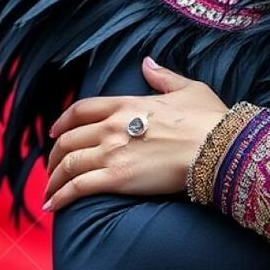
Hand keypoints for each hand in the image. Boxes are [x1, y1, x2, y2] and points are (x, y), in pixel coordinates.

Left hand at [43, 57, 228, 211]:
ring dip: (54, 179)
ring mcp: (112, 152)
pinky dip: (60, 197)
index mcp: (126, 104)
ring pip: (68, 164)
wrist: (219, 148)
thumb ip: (163, 77)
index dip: (63, 121)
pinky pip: (77, 187)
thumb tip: (147, 63)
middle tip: (52, 168)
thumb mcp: (188, 89)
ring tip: (50, 192)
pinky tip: (53, 206)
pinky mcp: (117, 177)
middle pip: (68, 139)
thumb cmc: (210, 120)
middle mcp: (112, 126)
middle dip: (54, 156)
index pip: (81, 110)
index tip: (54, 132)